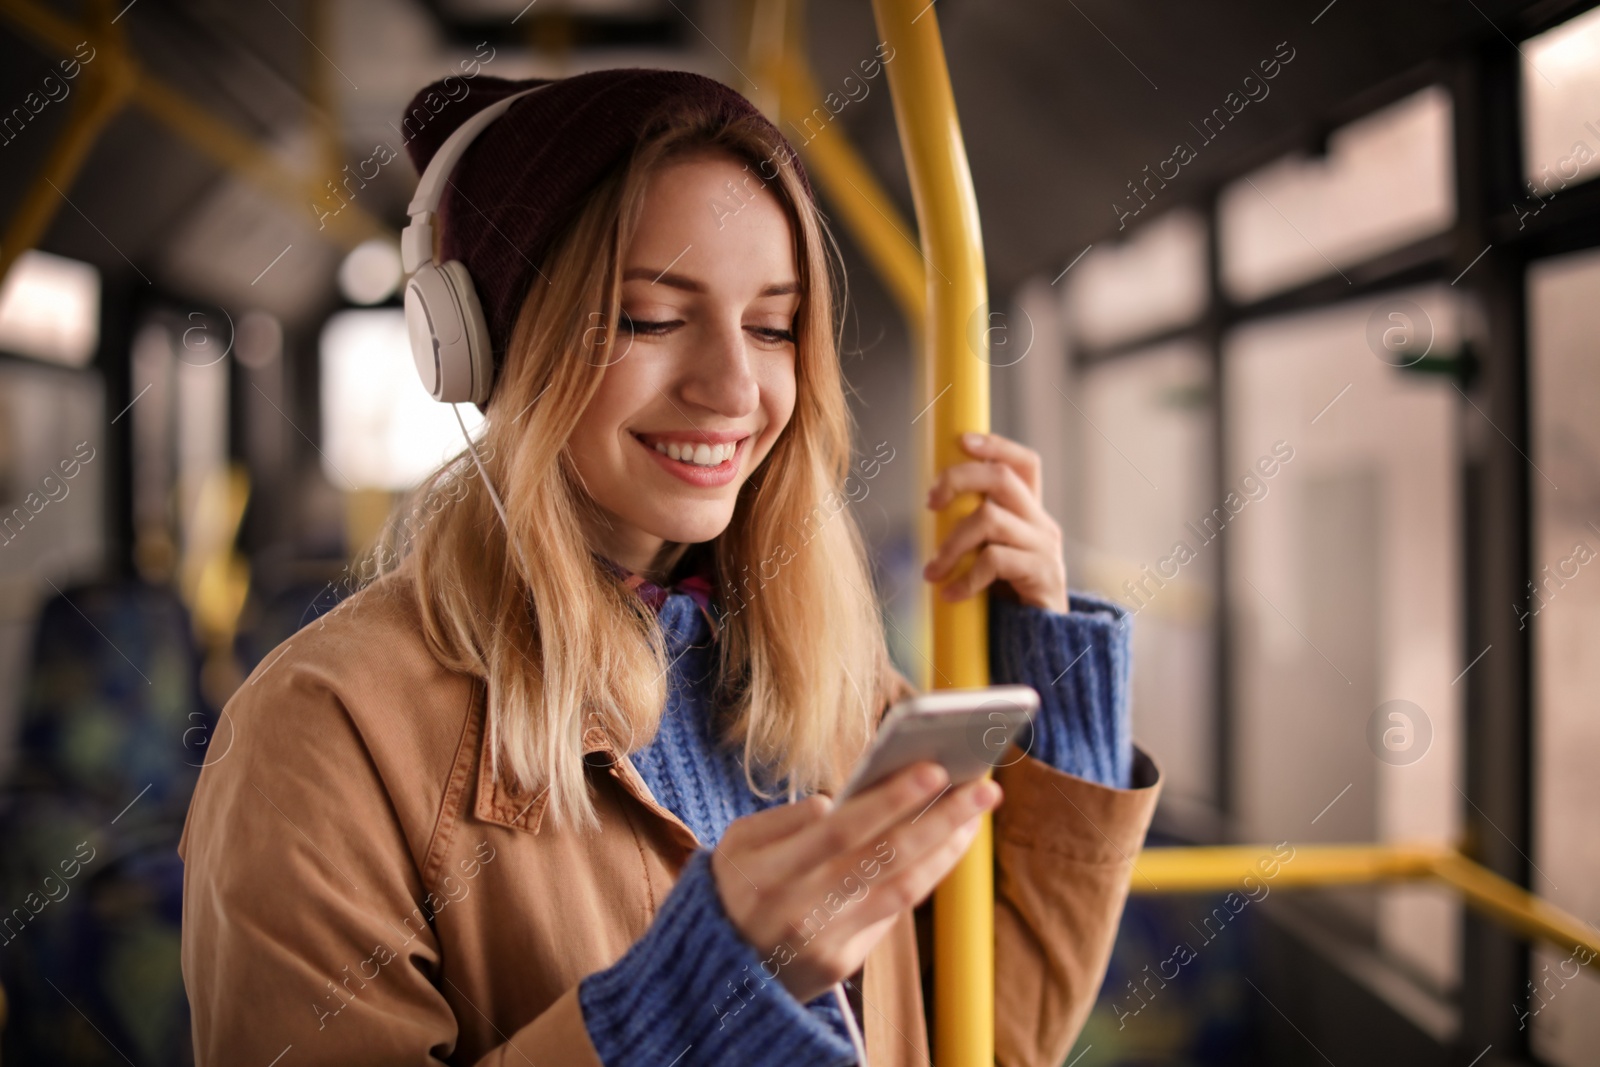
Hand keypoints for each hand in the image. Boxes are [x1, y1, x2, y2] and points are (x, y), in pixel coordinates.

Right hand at [710, 762, 1001, 1004]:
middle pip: (884, 859)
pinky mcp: (843, 962)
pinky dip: (927, 874)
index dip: (890, 800)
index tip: (934, 768)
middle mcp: (801, 910)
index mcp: (768, 871)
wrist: (712, 975)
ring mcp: (826, 941)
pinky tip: (949, 844)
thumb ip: (784, 821)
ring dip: (947, 847)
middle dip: (940, 819)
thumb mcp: (735, 845)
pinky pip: (894, 912)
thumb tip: (833, 800)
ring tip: (976, 811)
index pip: (840, 830)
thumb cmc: (731, 887)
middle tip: (983, 786)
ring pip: (901, 889)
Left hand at [923, 431, 1067, 612]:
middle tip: (929, 504)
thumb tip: (933, 508)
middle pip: (1001, 478)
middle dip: (957, 481)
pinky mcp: (1042, 575)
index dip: (996, 445)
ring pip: (989, 518)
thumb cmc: (1007, 600)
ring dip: (951, 544)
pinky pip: (995, 560)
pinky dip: (966, 578)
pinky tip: (951, 595)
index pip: (1024, 463)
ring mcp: (1044, 548)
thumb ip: (975, 532)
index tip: (961, 441)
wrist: (1044, 645)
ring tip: (932, 571)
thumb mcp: (990, 556)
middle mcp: (1042, 524)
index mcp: (1030, 514)